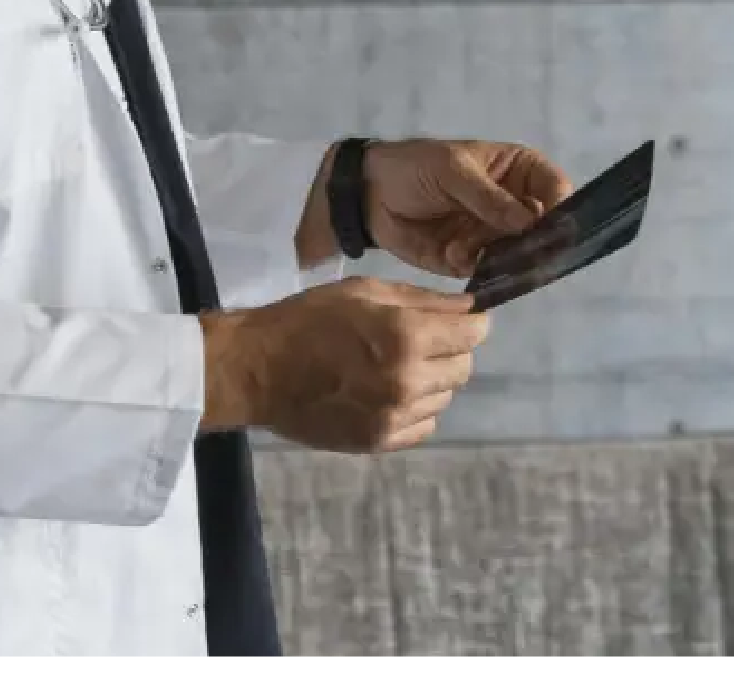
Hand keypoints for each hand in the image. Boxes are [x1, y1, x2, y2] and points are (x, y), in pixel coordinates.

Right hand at [200, 277, 490, 452]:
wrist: (258, 370)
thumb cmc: (309, 318)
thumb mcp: (365, 291)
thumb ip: (423, 300)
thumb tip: (470, 307)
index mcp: (406, 338)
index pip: (475, 333)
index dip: (471, 322)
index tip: (456, 319)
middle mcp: (409, 382)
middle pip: (464, 367)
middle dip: (451, 349)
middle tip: (419, 339)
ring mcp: (395, 418)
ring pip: (446, 397)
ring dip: (433, 380)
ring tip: (396, 366)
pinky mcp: (380, 442)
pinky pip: (424, 425)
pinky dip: (416, 408)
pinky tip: (387, 392)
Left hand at [363, 138, 574, 278]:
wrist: (369, 197)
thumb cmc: (414, 168)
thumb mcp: (452, 171)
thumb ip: (489, 197)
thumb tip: (530, 222)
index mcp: (518, 170)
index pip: (556, 188)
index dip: (561, 209)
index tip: (548, 229)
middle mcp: (515, 204)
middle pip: (545, 229)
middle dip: (529, 242)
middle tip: (508, 249)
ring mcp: (496, 234)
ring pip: (519, 254)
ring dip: (495, 255)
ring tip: (461, 246)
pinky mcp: (475, 259)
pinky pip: (490, 271)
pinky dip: (474, 265)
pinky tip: (451, 253)